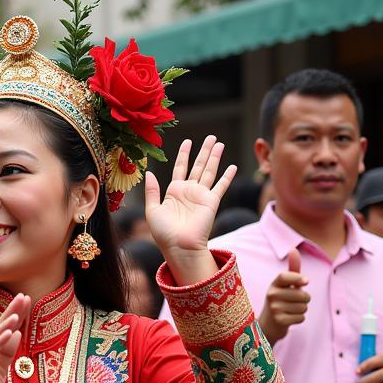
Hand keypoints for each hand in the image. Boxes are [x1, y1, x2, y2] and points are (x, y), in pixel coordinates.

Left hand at [144, 136, 236, 281]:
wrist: (179, 246)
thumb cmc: (163, 233)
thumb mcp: (152, 210)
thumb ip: (152, 191)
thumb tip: (149, 173)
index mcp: (174, 192)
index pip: (180, 168)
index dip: (183, 155)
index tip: (187, 141)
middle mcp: (189, 191)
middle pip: (198, 166)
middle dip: (204, 151)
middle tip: (210, 136)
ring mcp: (201, 196)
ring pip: (209, 171)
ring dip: (215, 157)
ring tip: (219, 143)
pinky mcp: (211, 201)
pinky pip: (221, 186)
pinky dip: (227, 176)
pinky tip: (233, 166)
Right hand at [258, 249, 308, 344]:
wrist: (268, 324)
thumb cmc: (281, 300)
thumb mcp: (285, 285)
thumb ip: (293, 269)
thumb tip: (293, 249)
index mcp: (274, 284)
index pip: (285, 276)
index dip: (298, 278)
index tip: (306, 282)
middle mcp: (271, 295)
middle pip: (302, 295)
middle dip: (305, 299)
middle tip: (295, 302)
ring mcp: (274, 308)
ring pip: (303, 307)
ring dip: (302, 310)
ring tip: (291, 310)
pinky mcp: (278, 321)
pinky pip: (301, 317)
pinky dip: (299, 319)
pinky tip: (289, 318)